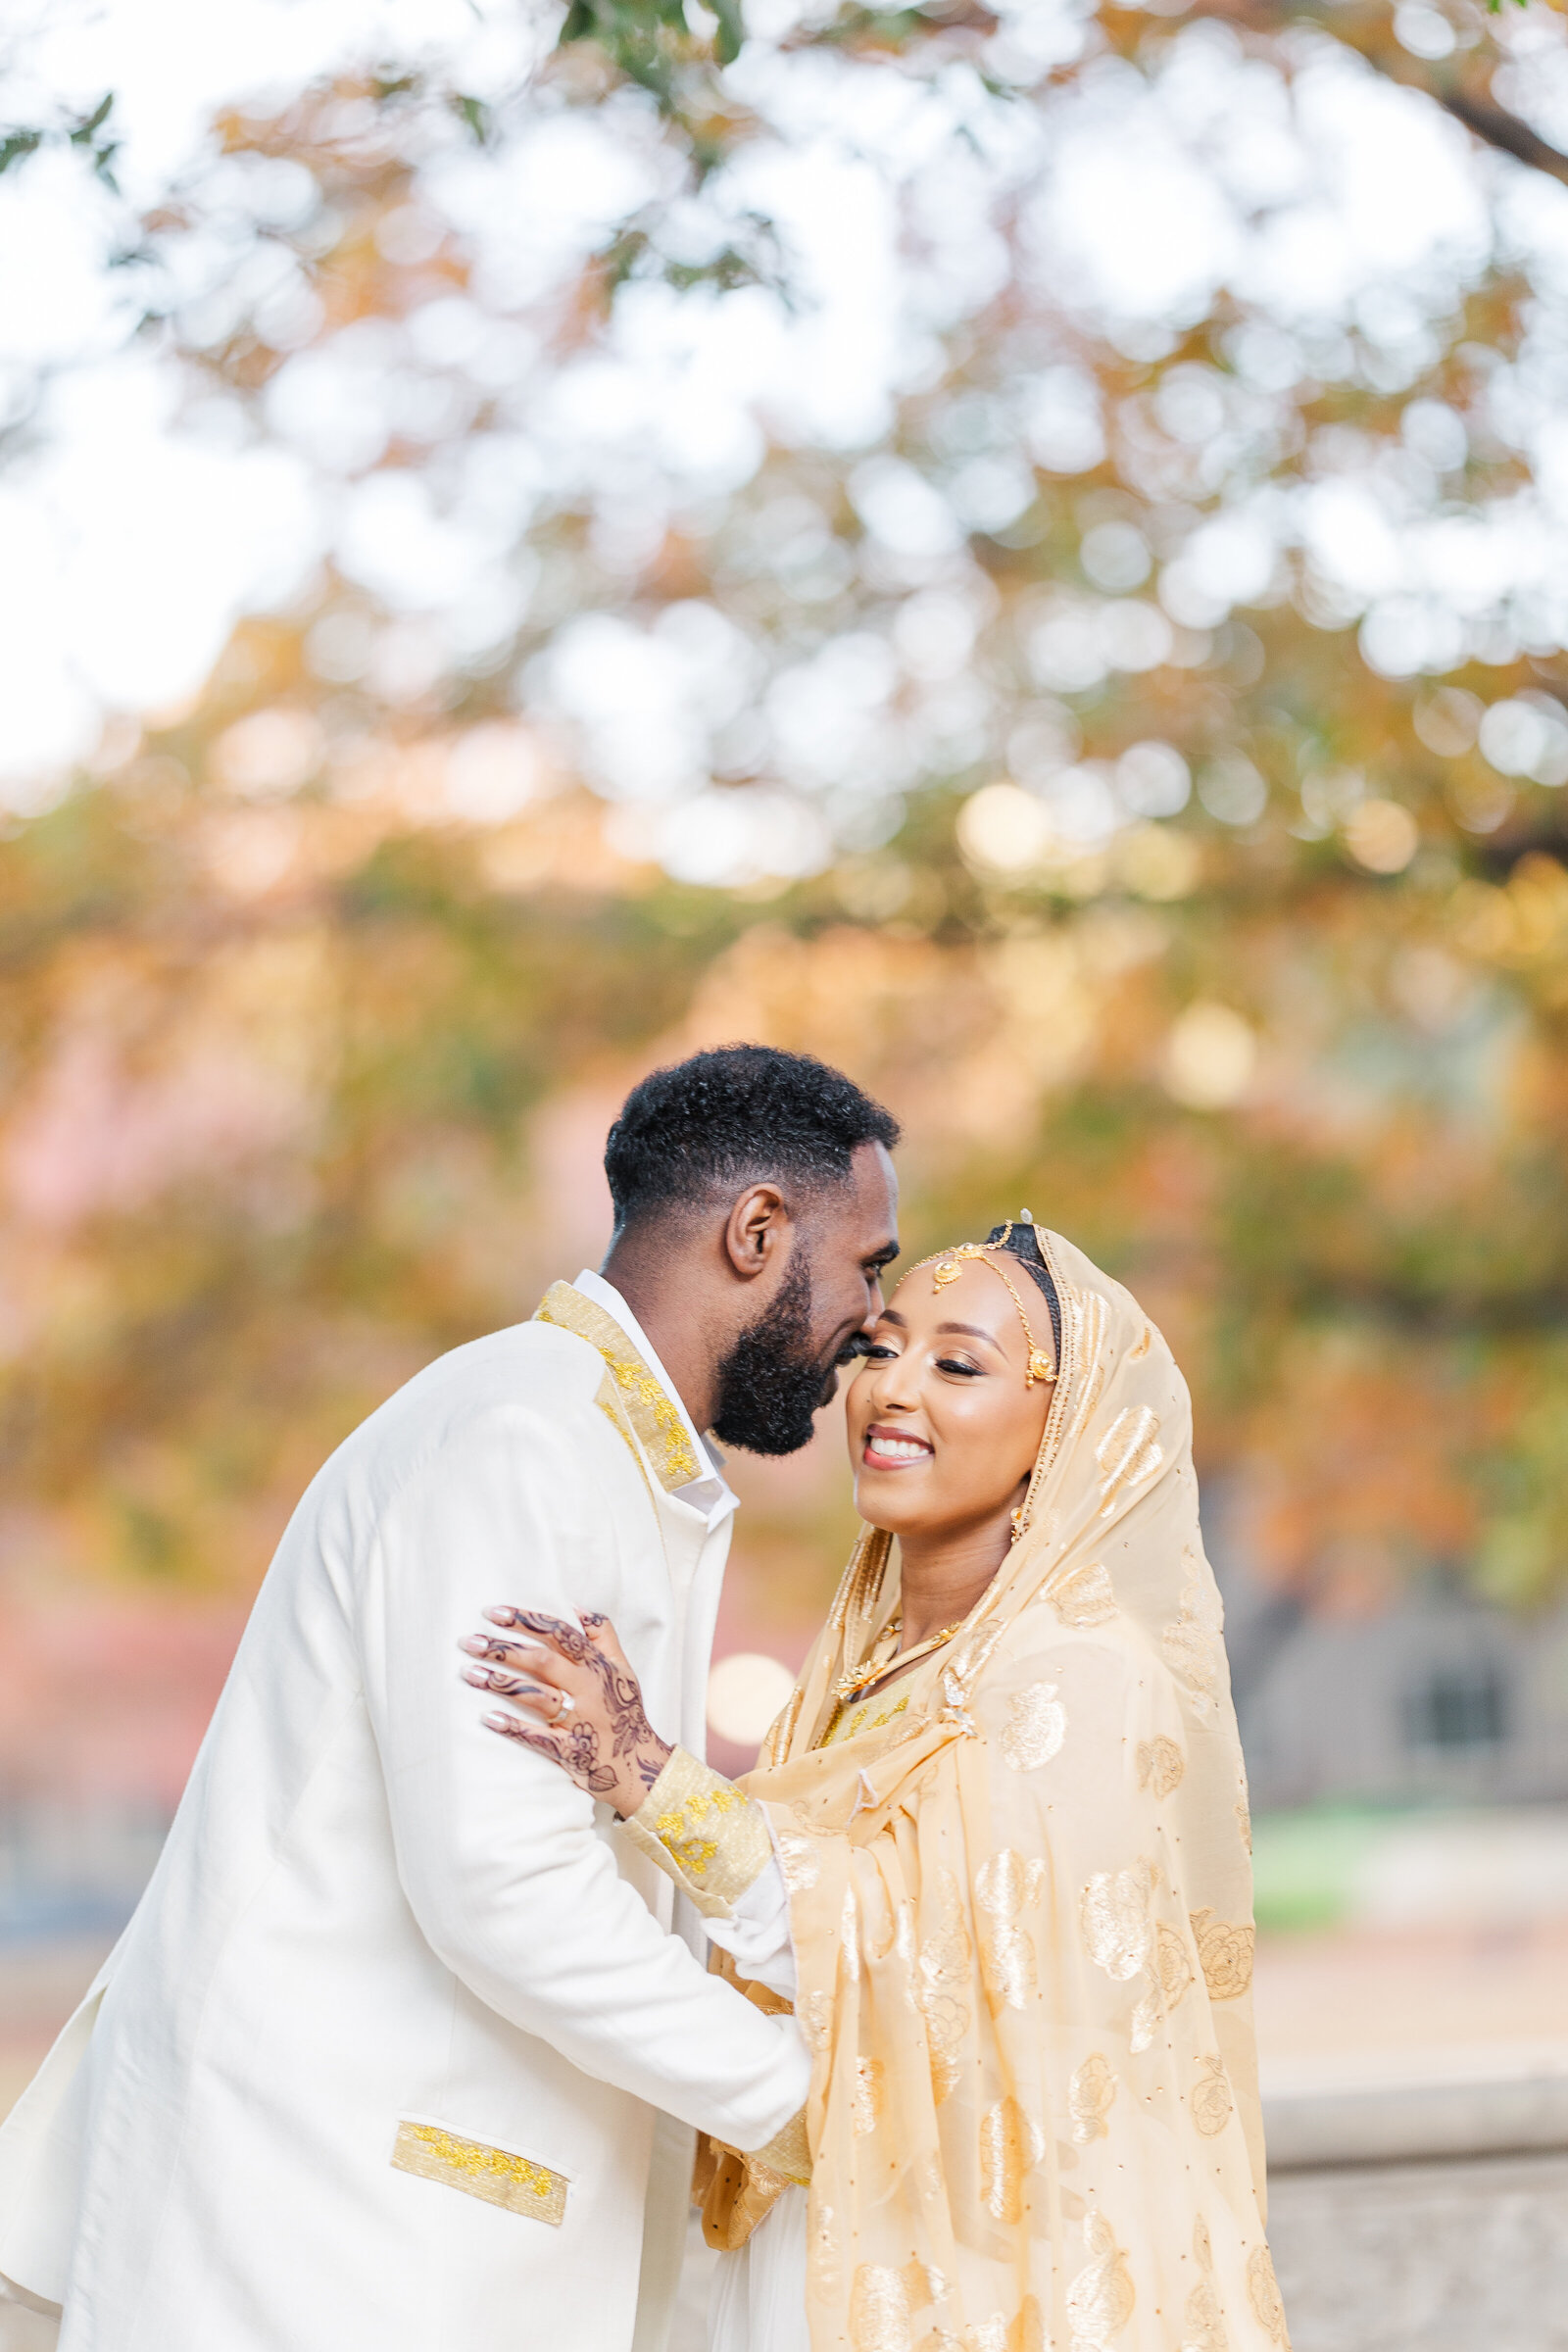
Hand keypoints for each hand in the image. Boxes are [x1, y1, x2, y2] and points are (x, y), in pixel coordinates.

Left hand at [459, 1608, 672, 1819]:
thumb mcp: (623, 1669)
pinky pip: (539, 1738)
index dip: (526, 1621)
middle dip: (503, 1649)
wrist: (639, 1764)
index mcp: (597, 1666)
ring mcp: (579, 1721)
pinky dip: (514, 1727)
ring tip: (469, 1673)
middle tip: (469, 1641)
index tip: (493, 1612)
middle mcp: (588, 1690)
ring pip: (536, 1696)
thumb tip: (577, 1607)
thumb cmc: (625, 1712)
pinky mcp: (571, 1751)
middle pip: (542, 1662)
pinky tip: (488, 1717)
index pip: (559, 1634)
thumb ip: (603, 1635)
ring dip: (501, 1683)